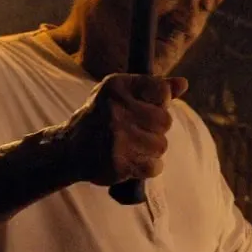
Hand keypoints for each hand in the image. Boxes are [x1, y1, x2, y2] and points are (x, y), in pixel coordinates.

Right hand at [59, 73, 187, 185]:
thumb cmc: (101, 117)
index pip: (162, 91)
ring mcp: (116, 137)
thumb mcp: (121, 93)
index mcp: (116, 87)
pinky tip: (133, 161)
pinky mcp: (118, 163)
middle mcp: (115, 110)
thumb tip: (183, 84)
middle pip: (165, 121)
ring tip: (132, 146)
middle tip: (137, 131)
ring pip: (161, 145)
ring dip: (151, 149)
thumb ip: (154, 87)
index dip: (161, 103)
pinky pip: (155, 166)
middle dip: (156, 129)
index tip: (148, 108)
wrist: (68, 149)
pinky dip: (148, 167)